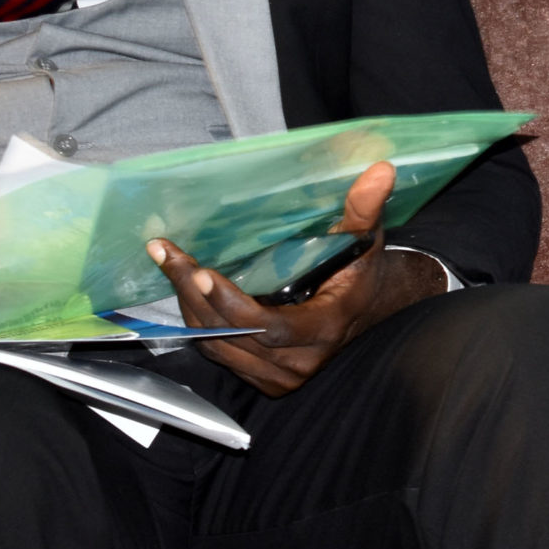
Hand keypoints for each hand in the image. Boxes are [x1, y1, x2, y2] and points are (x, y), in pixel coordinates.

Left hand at [148, 160, 441, 395]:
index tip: (201, 270)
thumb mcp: (366, 238)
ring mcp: (279, 377)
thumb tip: (380, 169)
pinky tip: (185, 286)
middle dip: (193, 293)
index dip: (230, 303)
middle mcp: (298, 363)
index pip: (266, 327)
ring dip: (189, 305)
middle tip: (168, 254)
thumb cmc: (362, 271)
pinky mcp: (263, 379)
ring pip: (217, 346)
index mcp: (323, 329)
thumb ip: (366, 207)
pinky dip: (199, 321)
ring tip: (170, 262)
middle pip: (230, 335)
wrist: (369, 311)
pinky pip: (219, 352)